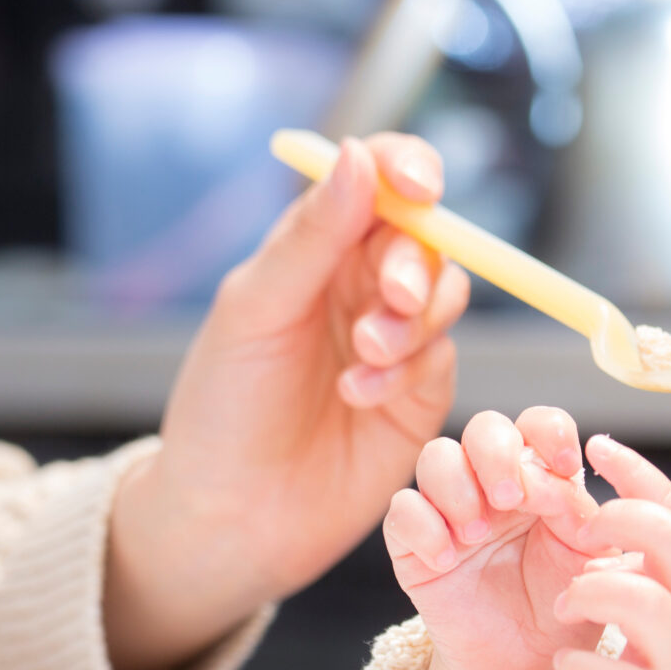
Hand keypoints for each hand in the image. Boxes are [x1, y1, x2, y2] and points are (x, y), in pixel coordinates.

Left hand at [104, 134, 470, 669]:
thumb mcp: (256, 310)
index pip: (376, 178)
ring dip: (412, 321)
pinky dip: (408, 371)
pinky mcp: (420, 393)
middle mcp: (359, 283)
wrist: (231, 515)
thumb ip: (313, 236)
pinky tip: (359, 396)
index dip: (407, 167)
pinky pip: (443, 356)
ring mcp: (395, 338)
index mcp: (314, 246)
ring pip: (447, 294)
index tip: (420, 184)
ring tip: (362, 361)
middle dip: (413, 264)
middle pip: (424, 237)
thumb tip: (358, 154)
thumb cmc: (223, 408)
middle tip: (389, 301)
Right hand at [383, 407, 608, 669]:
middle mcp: (494, 481)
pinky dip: (423, 526)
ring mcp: (451, 508)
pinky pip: (402, 510)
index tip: (566, 466)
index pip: (539, 424)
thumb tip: (563, 483)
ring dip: (457, 486)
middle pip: (484, 428)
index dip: (550, 432)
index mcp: (543, 475)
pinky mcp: (414, 543)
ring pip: (437, 455)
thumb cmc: (563, 605)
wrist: (527, 666)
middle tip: (510, 499)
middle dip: (497, 454)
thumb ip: (584, 517)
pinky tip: (446, 559)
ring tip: (477, 533)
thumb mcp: (590, 561)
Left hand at [550, 435, 670, 669]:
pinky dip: (578, 667)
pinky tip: (567, 664)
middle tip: (581, 530)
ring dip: (589, 591)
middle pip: (669, 539)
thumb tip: (619, 495)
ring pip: (641, 600)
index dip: (637, 472)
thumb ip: (665, 554)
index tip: (598, 446)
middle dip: (616, 521)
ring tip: (566, 604)